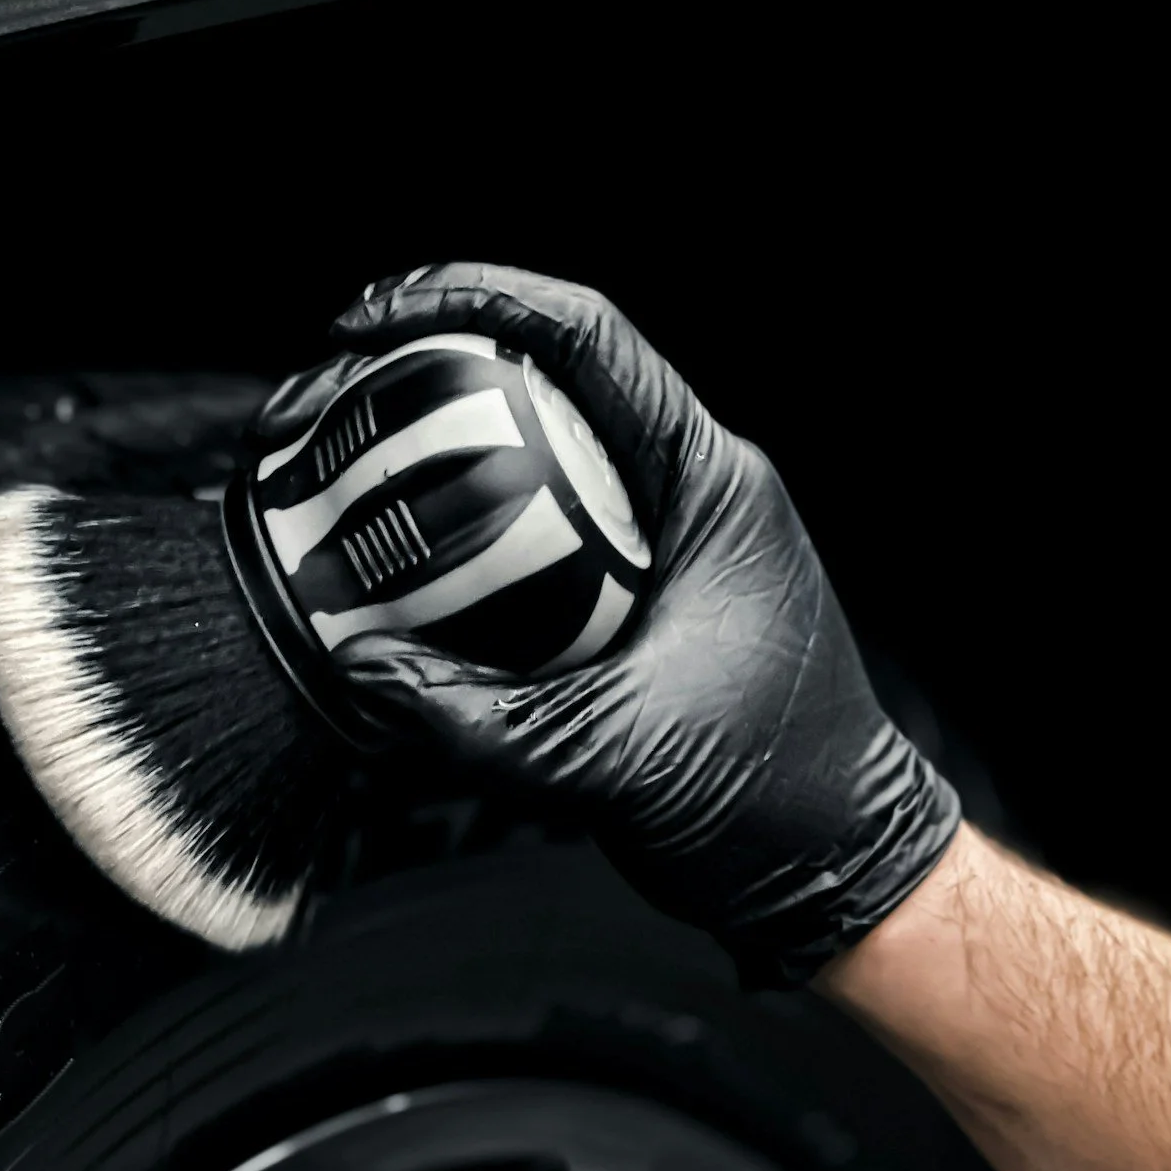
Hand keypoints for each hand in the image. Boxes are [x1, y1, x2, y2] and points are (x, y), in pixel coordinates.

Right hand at [263, 263, 959, 984]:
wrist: (831, 871)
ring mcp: (662, 544)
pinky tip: (397, 562)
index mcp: (712, 488)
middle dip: (440, 366)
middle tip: (339, 387)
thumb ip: (482, 723)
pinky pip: (538, 535)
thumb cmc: (773, 803)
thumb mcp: (614, 762)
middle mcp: (689, 495)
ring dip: (447, 451)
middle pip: (551, 384)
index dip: (477, 299)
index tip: (379, 317)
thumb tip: (365, 667)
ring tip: (347, 460)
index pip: (590, 341)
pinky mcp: (634, 599)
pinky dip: (466, 537)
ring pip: (539, 458)